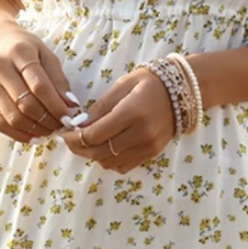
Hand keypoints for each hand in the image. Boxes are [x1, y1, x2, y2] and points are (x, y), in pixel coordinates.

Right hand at [0, 21, 86, 144]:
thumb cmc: (24, 47)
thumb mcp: (45, 53)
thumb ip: (58, 79)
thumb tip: (71, 105)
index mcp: (19, 53)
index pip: (39, 85)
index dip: (56, 105)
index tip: (70, 116)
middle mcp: (0, 68)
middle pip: (25, 104)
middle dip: (48, 120)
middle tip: (63, 126)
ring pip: (12, 117)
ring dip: (35, 129)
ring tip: (52, 131)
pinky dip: (19, 135)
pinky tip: (35, 137)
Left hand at [59, 66, 176, 172]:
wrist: (183, 91)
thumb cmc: (150, 83)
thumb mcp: (122, 86)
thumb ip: (100, 107)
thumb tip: (78, 125)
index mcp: (132, 112)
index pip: (95, 135)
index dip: (74, 137)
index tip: (64, 133)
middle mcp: (141, 133)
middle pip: (99, 152)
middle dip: (79, 148)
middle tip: (70, 140)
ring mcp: (148, 146)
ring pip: (109, 162)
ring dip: (93, 155)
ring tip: (87, 142)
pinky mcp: (153, 153)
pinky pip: (123, 166)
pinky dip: (109, 160)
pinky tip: (105, 147)